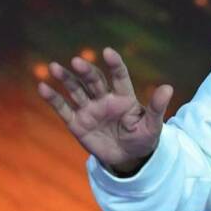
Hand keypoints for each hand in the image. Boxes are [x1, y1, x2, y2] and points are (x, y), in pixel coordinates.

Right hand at [36, 47, 172, 175]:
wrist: (128, 158)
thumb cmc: (143, 138)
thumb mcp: (152, 125)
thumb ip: (157, 107)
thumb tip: (168, 87)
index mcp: (124, 97)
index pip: (119, 76)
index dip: (114, 64)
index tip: (108, 52)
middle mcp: (105, 99)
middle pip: (94, 81)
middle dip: (86, 71)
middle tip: (78, 61)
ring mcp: (89, 110)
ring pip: (76, 90)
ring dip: (66, 79)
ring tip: (54, 67)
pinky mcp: (77, 123)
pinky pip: (63, 109)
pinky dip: (53, 98)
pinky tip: (42, 87)